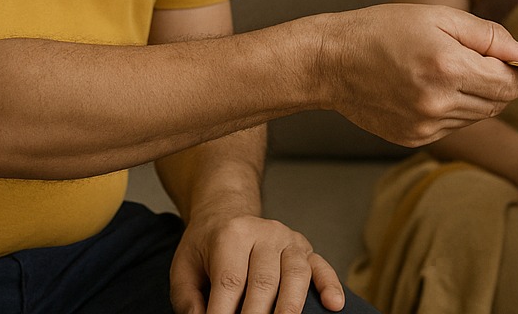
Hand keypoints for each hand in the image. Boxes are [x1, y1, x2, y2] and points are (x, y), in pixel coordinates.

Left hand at [170, 212, 344, 313]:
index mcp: (232, 235)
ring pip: (296, 275)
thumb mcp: (184, 268)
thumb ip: (188, 300)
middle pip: (265, 282)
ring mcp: (289, 239)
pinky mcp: (306, 248)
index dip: (224, 313)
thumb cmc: (205, 246)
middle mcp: (265, 233)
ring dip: (290, 308)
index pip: (230, 281)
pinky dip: (330, 285)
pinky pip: (322, 265)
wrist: (226, 213)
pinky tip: (334, 305)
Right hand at [320, 4, 517, 146]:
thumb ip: (488, 36)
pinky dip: (454, 110)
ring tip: (452, 71)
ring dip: (478, 97)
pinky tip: (433, 89)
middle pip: (497, 103)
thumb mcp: (439, 18)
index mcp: (448, 68)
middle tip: (490, 63)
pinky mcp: (413, 139)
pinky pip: (452, 127)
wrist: (332, 62)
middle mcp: (438, 103)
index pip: (510, 85)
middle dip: (502, 84)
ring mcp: (424, 126)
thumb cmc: (384, 30)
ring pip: (477, 117)